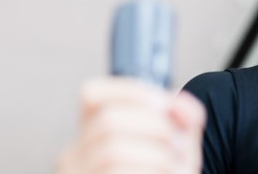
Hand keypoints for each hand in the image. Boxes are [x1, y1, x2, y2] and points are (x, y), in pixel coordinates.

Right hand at [56, 77, 205, 173]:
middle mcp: (74, 159)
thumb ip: (184, 122)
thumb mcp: (177, 152)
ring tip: (172, 170)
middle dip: (156, 128)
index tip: (165, 104)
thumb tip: (181, 103)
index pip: (92, 94)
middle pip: (109, 120)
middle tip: (178, 149)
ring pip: (113, 151)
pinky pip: (119, 173)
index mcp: (92, 137)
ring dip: (158, 157)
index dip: (132, 92)